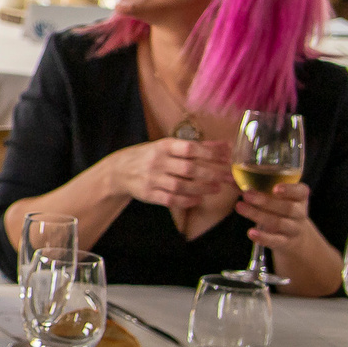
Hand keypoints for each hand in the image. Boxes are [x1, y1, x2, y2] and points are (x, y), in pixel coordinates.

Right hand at [105, 137, 233, 210]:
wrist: (118, 171)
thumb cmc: (149, 156)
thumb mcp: (168, 146)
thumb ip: (197, 146)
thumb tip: (226, 145)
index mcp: (163, 146)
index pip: (190, 148)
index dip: (210, 153)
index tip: (227, 159)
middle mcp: (157, 161)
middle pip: (189, 168)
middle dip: (212, 174)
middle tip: (228, 178)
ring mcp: (152, 179)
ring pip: (181, 185)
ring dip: (202, 188)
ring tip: (216, 189)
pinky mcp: (148, 194)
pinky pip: (170, 199)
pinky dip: (186, 201)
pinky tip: (197, 200)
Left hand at [238, 180, 339, 293]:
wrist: (295, 236)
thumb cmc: (281, 208)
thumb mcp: (279, 197)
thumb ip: (263, 186)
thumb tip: (232, 177)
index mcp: (300, 197)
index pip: (300, 192)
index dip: (289, 190)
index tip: (275, 188)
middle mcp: (300, 213)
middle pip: (287, 208)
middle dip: (266, 201)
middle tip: (246, 194)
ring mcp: (294, 229)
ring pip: (279, 223)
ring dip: (258, 215)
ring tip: (240, 207)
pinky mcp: (286, 243)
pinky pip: (276, 241)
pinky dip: (263, 237)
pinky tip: (250, 233)